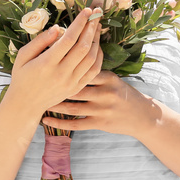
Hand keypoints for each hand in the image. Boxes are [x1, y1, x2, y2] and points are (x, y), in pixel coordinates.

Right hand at [5, 7, 105, 119]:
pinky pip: (94, 71)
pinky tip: (97, 46)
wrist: (25, 105)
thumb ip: (39, 41)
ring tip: (97, 26)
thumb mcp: (22, 56)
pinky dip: (98, 57)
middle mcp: (62, 73)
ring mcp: (71, 82)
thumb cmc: (21, 77)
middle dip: (92, 27)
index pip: (69, 39)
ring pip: (91, 58)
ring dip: (96, 40)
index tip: (87, 11)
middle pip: (83, 47)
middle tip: (97, 13)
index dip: (80, 23)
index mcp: (47, 63)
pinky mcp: (76, 88)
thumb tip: (57, 28)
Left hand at [40, 69, 155, 136]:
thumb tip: (73, 55)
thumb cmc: (123, 93)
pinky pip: (76, 124)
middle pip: (76, 87)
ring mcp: (102, 109)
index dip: (66, 65)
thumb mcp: (113, 79)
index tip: (49, 62)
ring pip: (74, 107)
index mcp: (108, 78)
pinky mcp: (100, 123)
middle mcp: (105, 93)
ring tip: (38, 101)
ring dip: (55, 104)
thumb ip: (95, 70)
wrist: (142, 115)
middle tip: (37, 82)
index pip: (84, 68)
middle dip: (56, 84)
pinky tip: (47, 120)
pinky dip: (60, 123)